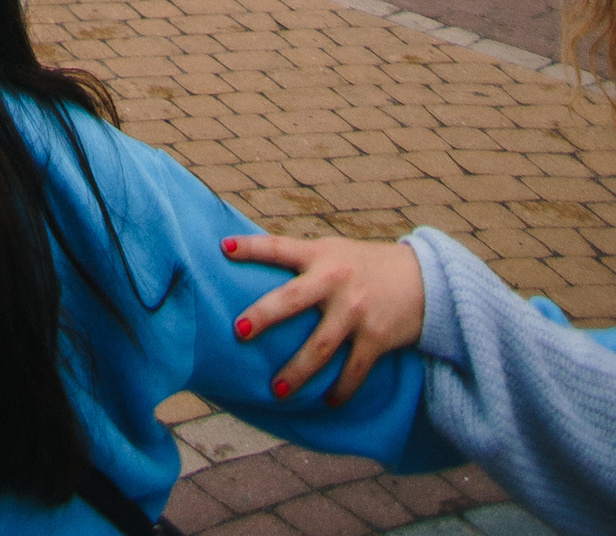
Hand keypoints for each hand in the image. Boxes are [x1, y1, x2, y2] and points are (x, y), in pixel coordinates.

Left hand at [220, 231, 424, 403]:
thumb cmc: (366, 266)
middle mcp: (335, 280)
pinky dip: (341, 390)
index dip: (252, 247)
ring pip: (320, 347)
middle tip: (238, 332)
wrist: (423, 280)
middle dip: (263, 317)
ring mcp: (355, 311)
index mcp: (320, 255)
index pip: (279, 247)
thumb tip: (256, 265)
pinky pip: (354, 371)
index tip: (225, 249)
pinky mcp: (376, 337)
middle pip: (292, 300)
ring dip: (297, 372)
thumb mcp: (334, 251)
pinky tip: (328, 401)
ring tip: (277, 391)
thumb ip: (303, 261)